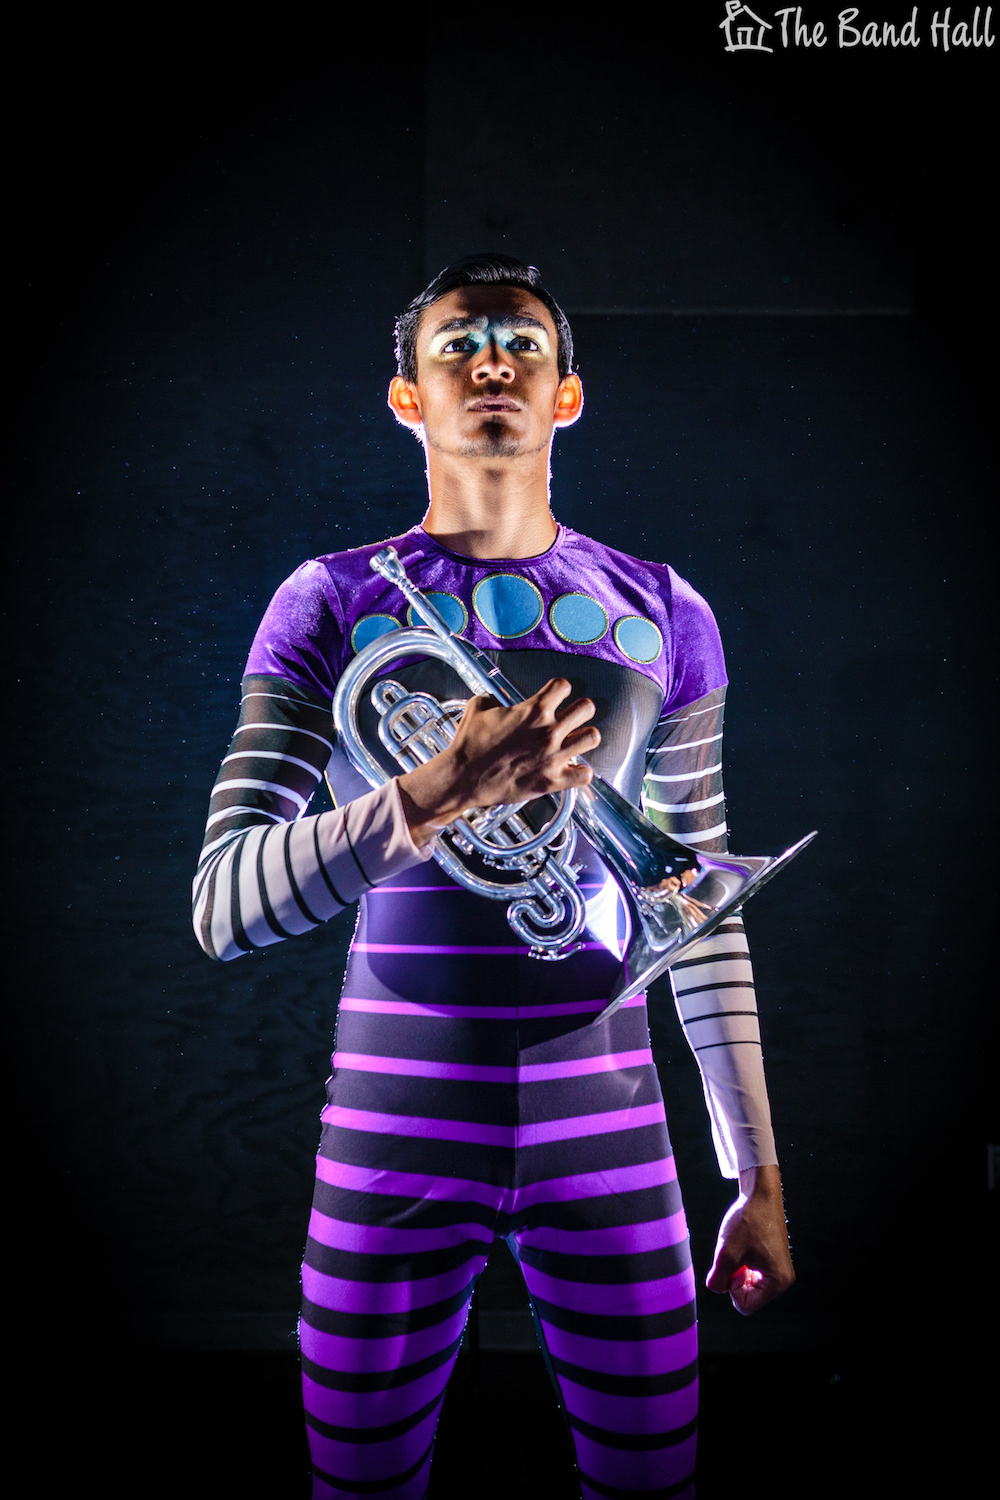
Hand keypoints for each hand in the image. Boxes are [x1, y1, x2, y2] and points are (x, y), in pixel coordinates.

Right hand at [398, 678, 600, 845]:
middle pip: (586, 708)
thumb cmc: (470, 744)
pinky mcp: (552, 781)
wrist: (463, 777)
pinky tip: (571, 769)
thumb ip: (495, 698)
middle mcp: (549, 731)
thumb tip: (499, 700)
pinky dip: (581, 772)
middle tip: (570, 717)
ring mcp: (554, 757)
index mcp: (533, 710)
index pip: (564, 686)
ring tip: (574, 741)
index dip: (559, 689)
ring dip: (584, 738)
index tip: (555, 696)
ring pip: (592, 738)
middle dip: (580, 710)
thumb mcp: (478, 707)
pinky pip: (585, 775)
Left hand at [705, 1164, 794, 1315]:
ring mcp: (779, 1270)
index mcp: (778, 1282)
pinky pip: (752, 1274)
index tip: (733, 1264)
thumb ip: (718, 1279)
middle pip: (747, 1297)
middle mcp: (783, 1280)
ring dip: (736, 1270)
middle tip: (735, 1254)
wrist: (761, 1193)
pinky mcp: (774, 1261)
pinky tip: (742, 1246)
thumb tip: (716, 1288)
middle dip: (734, 1279)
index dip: (731, 1288)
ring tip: (739, 1248)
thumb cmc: (748, 1220)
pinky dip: (742, 1263)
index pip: (745, 1306)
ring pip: (748, 1285)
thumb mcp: (727, 1252)